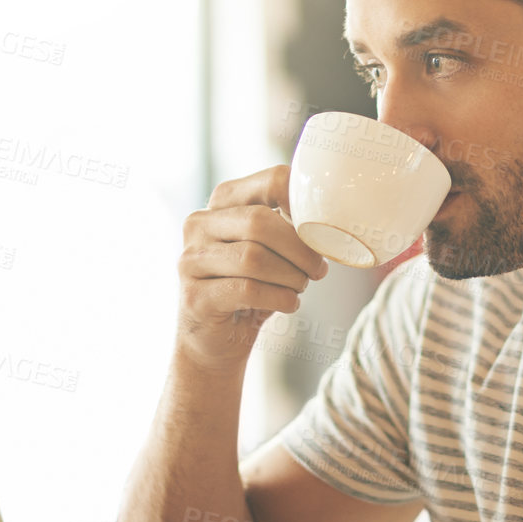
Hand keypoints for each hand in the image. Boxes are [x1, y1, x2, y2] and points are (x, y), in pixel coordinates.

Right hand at [177, 166, 328, 367]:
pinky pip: (247, 289)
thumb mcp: (272, 251)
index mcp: (223, 201)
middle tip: (318, 270)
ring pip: (253, 257)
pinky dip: (279, 297)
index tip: (322, 231)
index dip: (305, 203)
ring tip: (299, 287)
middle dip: (299, 248)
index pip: (272, 180)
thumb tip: (331, 223)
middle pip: (260, 221)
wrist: (215, 340)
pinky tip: (289, 303)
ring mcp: (190, 260)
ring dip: (290, 276)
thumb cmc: (250, 288)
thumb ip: (290, 228)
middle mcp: (199, 223)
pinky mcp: (193, 296)